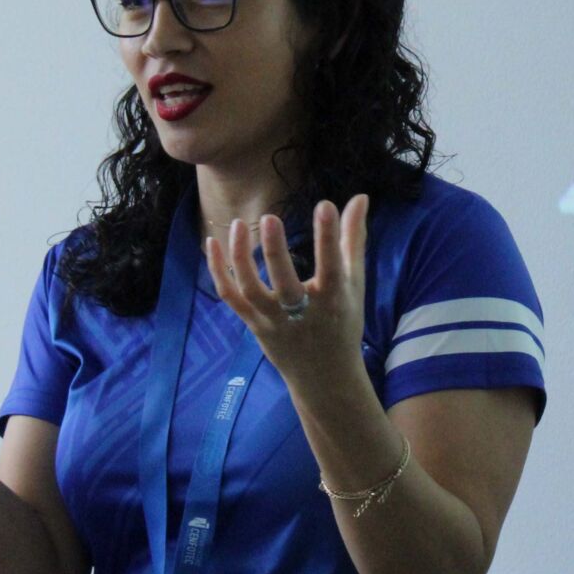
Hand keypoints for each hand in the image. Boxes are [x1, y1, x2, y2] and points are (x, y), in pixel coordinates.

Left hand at [207, 196, 368, 391]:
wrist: (324, 376)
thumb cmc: (343, 322)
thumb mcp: (354, 284)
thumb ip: (353, 239)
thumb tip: (360, 197)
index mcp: (333, 301)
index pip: (331, 267)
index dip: (328, 237)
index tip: (325, 204)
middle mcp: (302, 313)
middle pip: (285, 284)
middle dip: (276, 252)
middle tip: (270, 217)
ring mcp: (273, 320)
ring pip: (250, 290)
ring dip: (240, 258)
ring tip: (239, 225)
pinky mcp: (253, 324)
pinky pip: (230, 297)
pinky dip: (218, 271)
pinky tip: (213, 242)